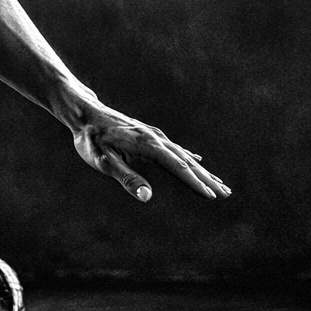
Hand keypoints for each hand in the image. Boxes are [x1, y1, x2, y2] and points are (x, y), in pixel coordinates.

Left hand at [70, 101, 230, 202]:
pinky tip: (197, 161)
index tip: (211, 196)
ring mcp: (154, 135)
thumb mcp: (102, 160)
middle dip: (207, 178)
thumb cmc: (91, 138)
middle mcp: (155, 138)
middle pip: (187, 161)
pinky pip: (174, 149)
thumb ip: (125, 178)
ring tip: (219, 183)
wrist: (84, 113)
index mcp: (147, 144)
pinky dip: (188, 158)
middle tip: (226, 194)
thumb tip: (147, 197)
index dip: (194, 182)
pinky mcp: (149, 135)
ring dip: (202, 170)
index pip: (177, 166)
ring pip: (183, 155)